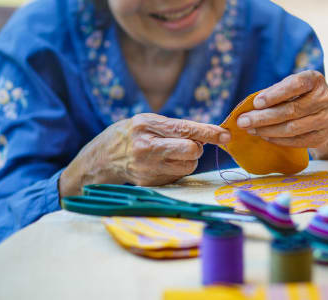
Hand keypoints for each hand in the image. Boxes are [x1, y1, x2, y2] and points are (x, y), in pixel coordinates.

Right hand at [60, 113, 229, 195]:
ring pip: (188, 166)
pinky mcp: (151, 184)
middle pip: (191, 151)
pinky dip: (177, 169)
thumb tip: (208, 135)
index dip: (209, 133)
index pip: (185, 130)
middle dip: (196, 147)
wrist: (102, 159)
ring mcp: (148, 169)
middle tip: (187, 144)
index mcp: (146, 126)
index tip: (226, 135)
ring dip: (187, 159)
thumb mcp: (147, 121)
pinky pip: (178, 176)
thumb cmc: (130, 134)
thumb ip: (175, 127)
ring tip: (170, 153)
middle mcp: (146, 148)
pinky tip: (161, 165)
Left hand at [236, 70, 327, 158]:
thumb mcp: (290, 89)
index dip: (275, 94)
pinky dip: (278, 140)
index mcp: (315, 80)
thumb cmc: (299, 98)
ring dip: (267, 130)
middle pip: (291, 110)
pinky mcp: (323, 136)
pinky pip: (297, 141)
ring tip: (251, 129)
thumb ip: (274, 93)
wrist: (322, 116)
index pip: (296, 85)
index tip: (256, 103)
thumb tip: (249, 108)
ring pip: (292, 128)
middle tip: (243, 121)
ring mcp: (326, 118)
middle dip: (263, 117)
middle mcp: (325, 98)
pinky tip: (265, 136)